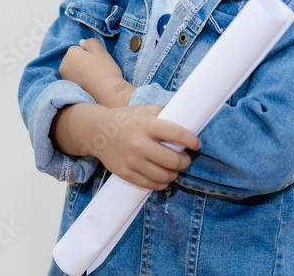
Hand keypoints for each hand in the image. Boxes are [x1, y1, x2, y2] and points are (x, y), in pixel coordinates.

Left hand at [59, 38, 131, 105]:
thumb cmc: (105, 70)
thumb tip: (82, 42)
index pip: (78, 48)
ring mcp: (65, 78)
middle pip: (74, 58)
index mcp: (70, 54)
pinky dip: (81, 80)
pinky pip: (75, 79)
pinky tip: (90, 84)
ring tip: (94, 77)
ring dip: (82, 71)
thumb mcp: (101, 51)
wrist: (107, 93)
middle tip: (96, 68)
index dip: (89, 53)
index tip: (97, 60)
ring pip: (74, 69)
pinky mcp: (69, 89)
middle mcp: (64, 66)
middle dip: (83, 61)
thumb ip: (90, 42)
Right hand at [85, 105, 200, 189]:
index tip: (196, 144)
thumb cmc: (126, 119)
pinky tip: (163, 176)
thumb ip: (164, 115)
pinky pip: (151, 184)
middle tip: (185, 158)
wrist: (97, 131)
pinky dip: (162, 183)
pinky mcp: (125, 173)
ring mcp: (131, 160)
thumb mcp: (144, 110)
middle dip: (185, 161)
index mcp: (146, 125)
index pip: (176, 134)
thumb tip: (186, 123)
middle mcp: (139, 144)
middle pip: (173, 160)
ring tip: (174, 168)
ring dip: (174, 173)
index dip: (191, 141)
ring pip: (164, 176)